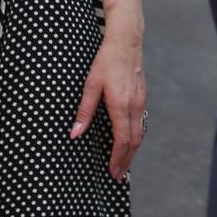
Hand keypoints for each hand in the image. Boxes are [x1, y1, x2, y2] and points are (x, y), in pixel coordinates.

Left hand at [74, 23, 146, 179]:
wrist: (126, 40)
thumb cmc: (106, 60)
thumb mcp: (90, 85)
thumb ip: (84, 111)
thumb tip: (74, 134)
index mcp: (121, 105)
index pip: (122, 139)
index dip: (118, 158)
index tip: (113, 172)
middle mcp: (135, 105)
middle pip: (134, 140)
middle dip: (127, 160)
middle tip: (119, 176)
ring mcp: (141, 100)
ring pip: (140, 132)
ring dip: (132, 150)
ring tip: (124, 163)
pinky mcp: (141, 96)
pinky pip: (141, 122)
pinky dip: (135, 136)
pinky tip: (128, 140)